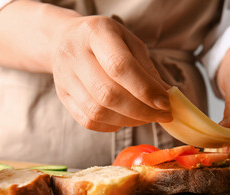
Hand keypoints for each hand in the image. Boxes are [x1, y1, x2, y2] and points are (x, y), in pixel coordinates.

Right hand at [50, 16, 171, 131]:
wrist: (63, 39)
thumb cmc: (106, 40)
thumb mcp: (130, 42)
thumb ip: (147, 69)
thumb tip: (167, 96)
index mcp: (95, 33)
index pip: (120, 66)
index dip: (146, 89)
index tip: (166, 103)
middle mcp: (74, 55)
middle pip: (108, 94)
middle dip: (142, 111)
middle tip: (163, 115)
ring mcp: (64, 78)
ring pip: (98, 112)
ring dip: (130, 121)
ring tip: (148, 117)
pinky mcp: (62, 97)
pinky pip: (89, 121)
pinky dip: (113, 125)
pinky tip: (127, 119)